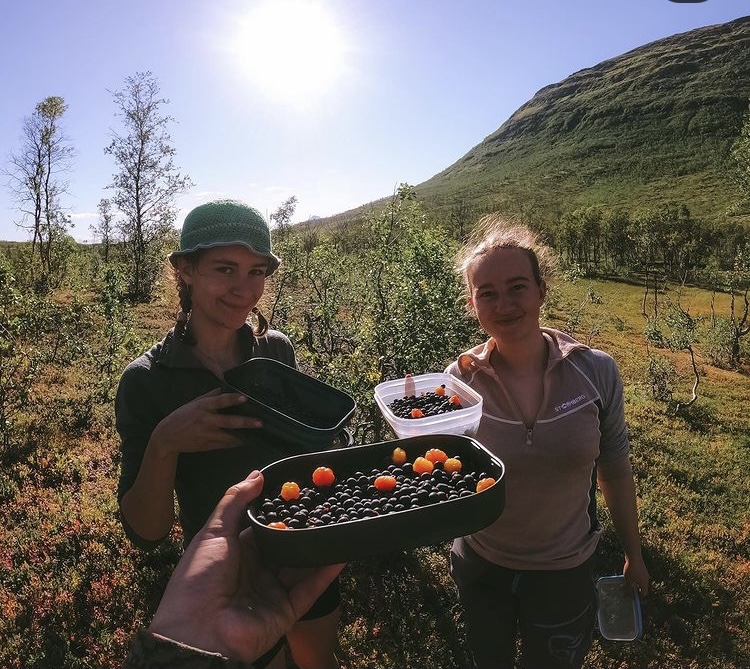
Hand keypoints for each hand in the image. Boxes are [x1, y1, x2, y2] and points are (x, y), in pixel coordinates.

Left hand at [147, 470, 344, 662]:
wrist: (197, 634)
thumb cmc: (198, 580)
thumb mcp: (213, 533)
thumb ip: (235, 502)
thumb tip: (257, 474)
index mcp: (237, 553)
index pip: (265, 528)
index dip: (282, 513)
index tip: (302, 492)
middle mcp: (256, 571)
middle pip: (286, 546)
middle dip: (304, 530)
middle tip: (326, 507)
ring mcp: (273, 593)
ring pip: (301, 567)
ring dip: (318, 549)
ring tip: (338, 525)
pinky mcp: (286, 612)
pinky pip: (309, 589)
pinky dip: (325, 573)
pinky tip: (340, 554)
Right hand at [151, 388, 263, 454]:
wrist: (167, 437)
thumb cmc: (182, 416)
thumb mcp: (194, 403)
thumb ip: (211, 396)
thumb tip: (228, 387)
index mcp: (202, 407)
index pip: (220, 401)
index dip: (232, 399)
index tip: (245, 398)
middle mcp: (206, 420)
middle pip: (228, 422)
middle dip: (245, 422)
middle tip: (259, 422)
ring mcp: (207, 434)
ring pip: (229, 436)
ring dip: (244, 436)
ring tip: (257, 434)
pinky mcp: (207, 445)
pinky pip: (225, 445)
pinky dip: (235, 443)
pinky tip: (246, 441)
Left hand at [623, 553, 649, 596]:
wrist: (634, 556)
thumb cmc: (631, 570)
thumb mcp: (628, 580)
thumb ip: (629, 588)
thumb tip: (629, 595)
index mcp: (644, 584)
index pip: (644, 593)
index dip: (639, 596)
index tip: (634, 597)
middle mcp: (646, 579)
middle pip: (643, 587)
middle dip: (637, 589)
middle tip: (630, 590)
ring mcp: (645, 573)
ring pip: (641, 580)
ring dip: (636, 582)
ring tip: (628, 582)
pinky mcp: (642, 567)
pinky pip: (640, 575)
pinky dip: (636, 577)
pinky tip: (629, 574)